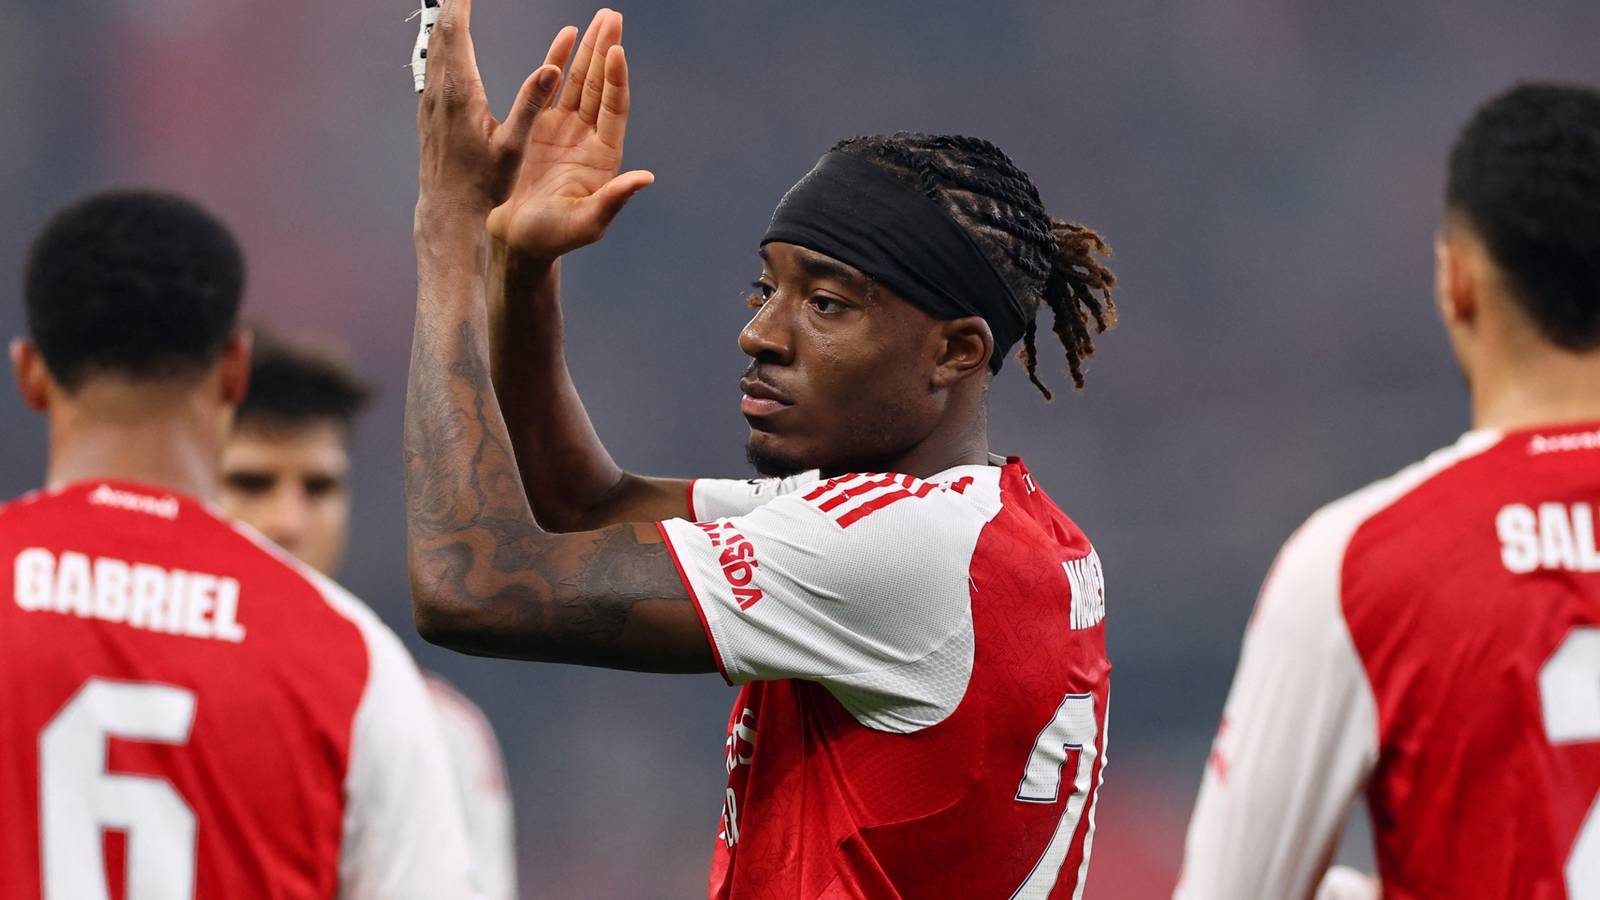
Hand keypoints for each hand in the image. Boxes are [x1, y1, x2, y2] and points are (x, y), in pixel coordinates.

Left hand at [414, 0, 565, 229]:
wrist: (447, 210)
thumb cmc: (483, 184)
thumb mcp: (514, 146)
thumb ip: (531, 104)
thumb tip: (552, 68)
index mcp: (461, 94)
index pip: (455, 34)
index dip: (459, 4)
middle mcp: (440, 92)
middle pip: (439, 33)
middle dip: (449, 5)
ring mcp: (430, 102)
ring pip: (432, 49)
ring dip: (443, 22)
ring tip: (452, 3)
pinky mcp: (429, 112)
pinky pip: (432, 66)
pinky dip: (441, 44)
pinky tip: (445, 42)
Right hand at [485, 9, 654, 264]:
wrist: (519, 241)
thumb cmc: (554, 238)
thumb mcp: (587, 222)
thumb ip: (614, 198)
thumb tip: (646, 178)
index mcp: (604, 158)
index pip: (614, 110)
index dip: (616, 81)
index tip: (617, 51)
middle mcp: (588, 139)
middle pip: (601, 87)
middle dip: (607, 51)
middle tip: (612, 17)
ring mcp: (564, 131)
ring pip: (580, 82)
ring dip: (589, 50)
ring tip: (600, 19)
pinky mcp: (539, 128)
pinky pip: (552, 88)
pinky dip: (558, 62)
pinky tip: (566, 37)